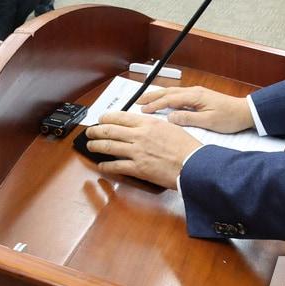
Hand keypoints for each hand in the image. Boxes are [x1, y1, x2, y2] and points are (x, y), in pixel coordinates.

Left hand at [86, 110, 202, 188]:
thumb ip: (153, 126)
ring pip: (109, 146)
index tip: (101, 119)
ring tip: (90, 146)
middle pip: (110, 130)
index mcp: (148, 123)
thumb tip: (143, 126)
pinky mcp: (138, 168)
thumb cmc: (187, 147)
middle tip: (90, 132)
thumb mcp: (170, 127)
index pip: (120, 117)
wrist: (194, 164)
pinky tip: (102, 166)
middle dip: (96, 131)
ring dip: (96, 146)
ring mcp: (137, 152)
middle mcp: (139, 135)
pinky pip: (116, 166)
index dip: (106, 118)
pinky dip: (106, 166)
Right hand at [134, 86, 253, 132]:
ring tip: (146, 99)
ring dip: (158, 95)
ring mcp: (197, 92)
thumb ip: (188, 119)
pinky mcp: (200, 96)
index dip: (155, 105)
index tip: (143, 110)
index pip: (170, 99)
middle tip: (137, 101)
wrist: (245, 112)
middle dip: (152, 96)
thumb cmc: (229, 118)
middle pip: (168, 92)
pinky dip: (167, 97)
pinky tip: (164, 101)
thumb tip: (170, 118)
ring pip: (173, 92)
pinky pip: (179, 94)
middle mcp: (194, 91)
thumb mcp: (209, 122)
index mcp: (195, 97)